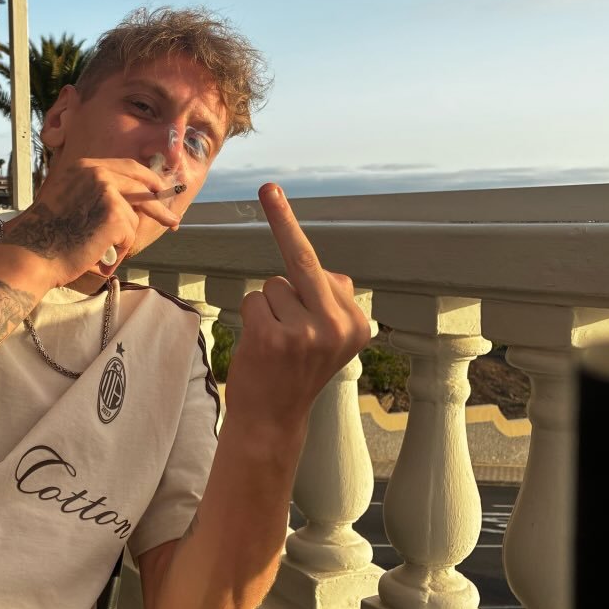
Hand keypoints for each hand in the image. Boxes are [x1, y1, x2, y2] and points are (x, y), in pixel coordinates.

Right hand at [0, 157, 179, 286]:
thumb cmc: (46, 234)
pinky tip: (97, 251)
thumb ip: (94, 192)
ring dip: (122, 236)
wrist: (33, 253)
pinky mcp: (115, 213)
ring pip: (134, 215)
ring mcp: (107, 191)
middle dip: (159, 203)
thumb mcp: (67, 198)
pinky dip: (118, 247)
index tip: (158, 190)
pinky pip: (129, 233)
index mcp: (85, 167)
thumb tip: (127, 200)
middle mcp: (97, 173)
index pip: (128, 167)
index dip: (147, 179)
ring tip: (98, 247)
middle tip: (172, 220)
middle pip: (142, 184)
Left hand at [225, 184, 370, 447]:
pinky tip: (261, 348)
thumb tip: (330, 274)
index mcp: (357, 322)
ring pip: (272, 285)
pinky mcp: (276, 339)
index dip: (290, 231)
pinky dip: (251, 319)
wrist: (273, 420)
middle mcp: (339, 325)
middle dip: (283, 219)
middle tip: (269, 188)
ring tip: (274, 343)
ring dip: (266, 308)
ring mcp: (308, 333)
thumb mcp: (326, 337)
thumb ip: (328, 300)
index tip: (272, 191)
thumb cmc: (293, 369)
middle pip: (301, 262)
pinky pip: (253, 301)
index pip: (321, 267)